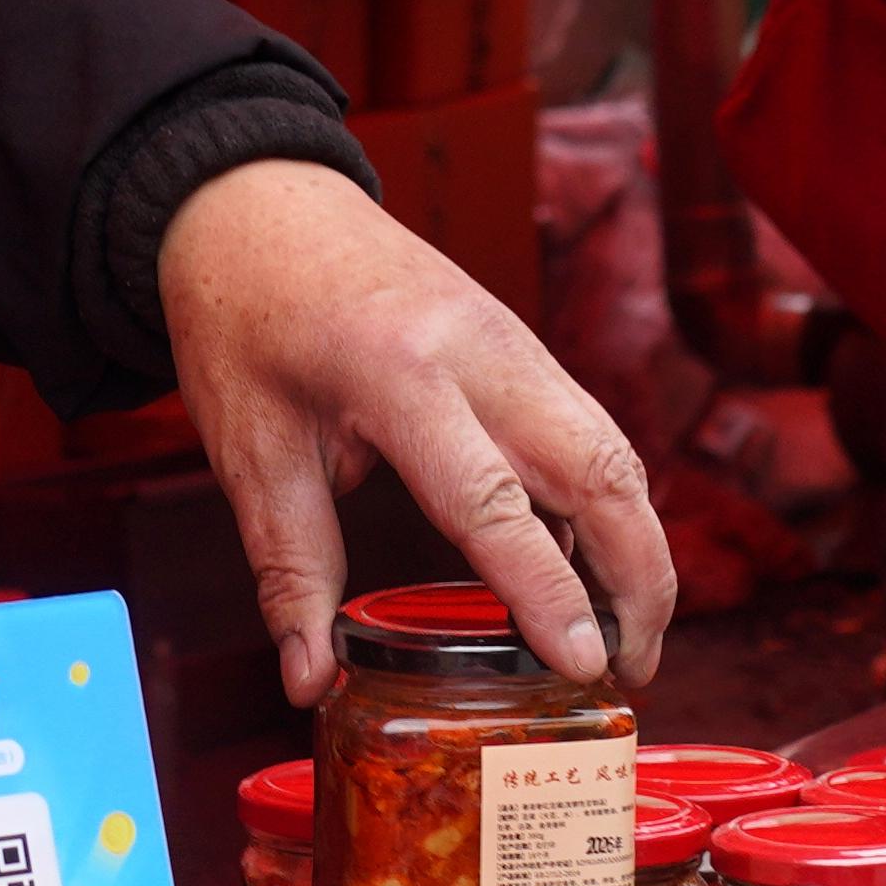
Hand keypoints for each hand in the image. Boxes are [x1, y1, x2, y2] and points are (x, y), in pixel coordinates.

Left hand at [163, 155, 671, 697]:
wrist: (258, 206)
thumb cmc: (245, 319)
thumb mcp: (248, 449)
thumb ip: (289, 569)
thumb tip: (307, 680)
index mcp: (400, 376)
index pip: (495, 502)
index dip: (549, 591)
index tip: (585, 666)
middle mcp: (481, 353)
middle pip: (600, 472)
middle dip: (640, 579)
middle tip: (634, 671)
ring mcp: (513, 343)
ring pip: (614, 450)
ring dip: (640, 545)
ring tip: (631, 635)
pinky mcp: (522, 346)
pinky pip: (591, 429)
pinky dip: (613, 502)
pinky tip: (601, 565)